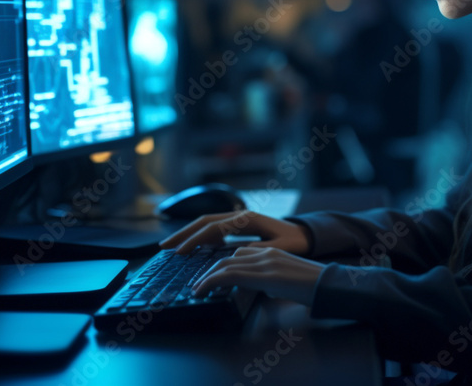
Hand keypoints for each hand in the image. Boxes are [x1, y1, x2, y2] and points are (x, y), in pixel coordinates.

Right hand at [158, 210, 312, 255]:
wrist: (307, 234)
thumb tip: (233, 256)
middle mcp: (240, 216)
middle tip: (164, 247)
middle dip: (183, 234)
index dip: (195, 241)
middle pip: (204, 221)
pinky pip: (215, 228)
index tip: (180, 253)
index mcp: (247, 219)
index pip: (213, 229)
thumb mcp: (278, 248)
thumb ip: (256, 250)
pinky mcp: (240, 225)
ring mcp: (239, 219)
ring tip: (173, 246)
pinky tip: (194, 247)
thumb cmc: (296, 242)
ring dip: (189, 233)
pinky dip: (201, 236)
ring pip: (208, 223)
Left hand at [190, 246, 323, 306]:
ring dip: (206, 277)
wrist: (331, 285)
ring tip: (196, 289)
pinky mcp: (264, 275)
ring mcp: (265, 262)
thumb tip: (262, 287)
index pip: (239, 253)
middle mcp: (266, 253)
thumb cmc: (314, 286)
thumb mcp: (288, 279)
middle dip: (208, 269)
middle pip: (228, 257)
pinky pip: (229, 275)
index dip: (221, 264)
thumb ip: (272, 278)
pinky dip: (211, 282)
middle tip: (196, 283)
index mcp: (272, 252)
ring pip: (225, 264)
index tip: (209, 276)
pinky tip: (202, 291)